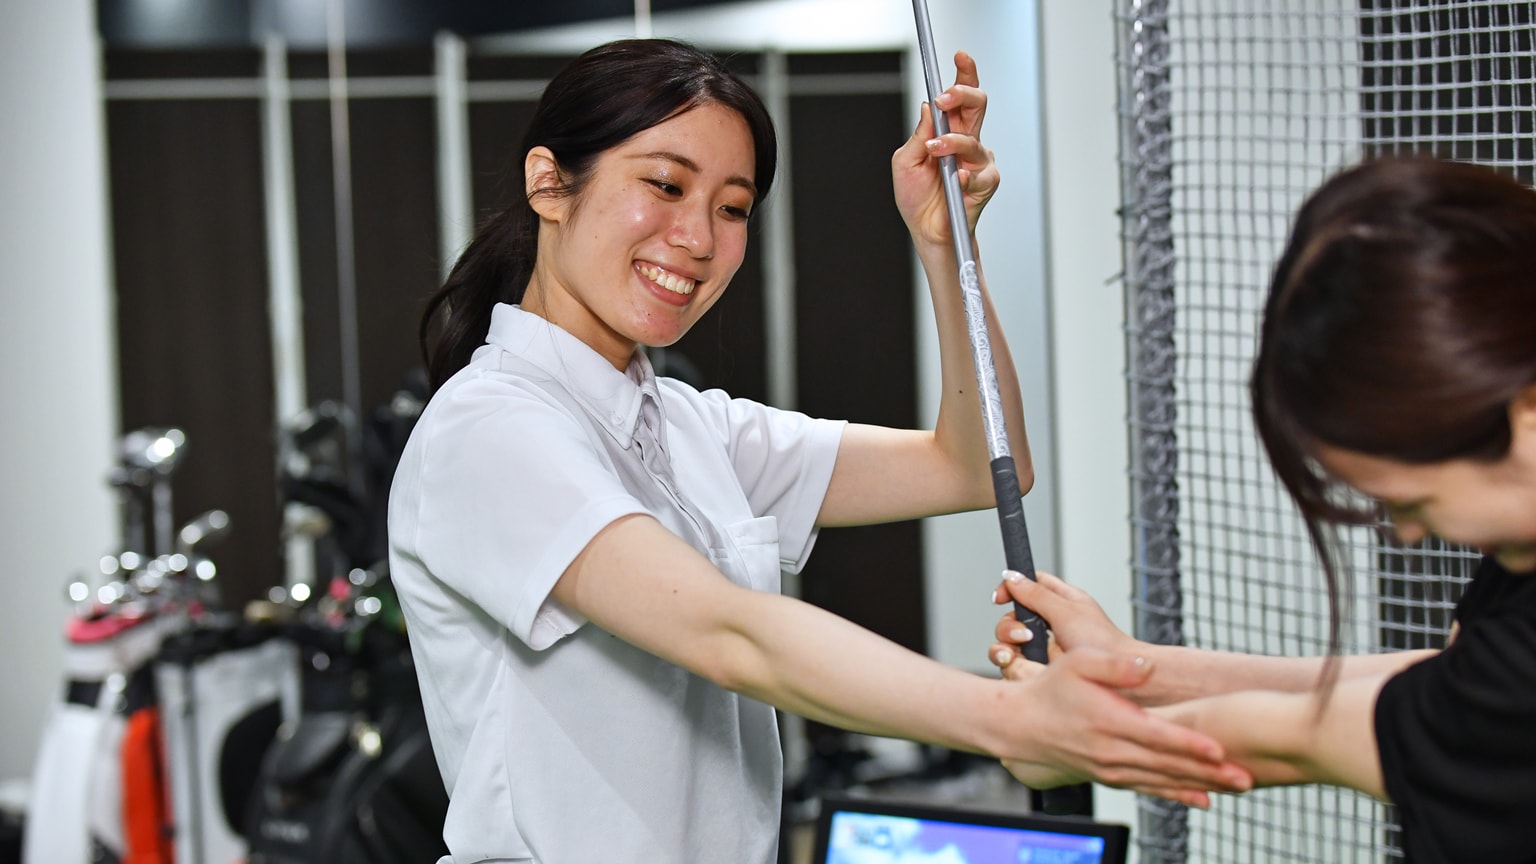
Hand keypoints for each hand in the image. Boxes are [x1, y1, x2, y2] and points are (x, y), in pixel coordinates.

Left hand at [891, 50, 998, 248]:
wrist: (926, 230)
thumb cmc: (917, 196)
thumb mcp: (905, 161)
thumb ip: (918, 134)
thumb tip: (929, 108)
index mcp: (947, 130)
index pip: (959, 97)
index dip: (963, 74)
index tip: (959, 56)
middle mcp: (966, 141)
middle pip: (977, 104)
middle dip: (963, 93)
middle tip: (945, 98)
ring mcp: (979, 161)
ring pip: (973, 139)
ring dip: (951, 143)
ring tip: (935, 151)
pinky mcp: (986, 183)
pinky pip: (980, 173)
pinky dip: (965, 176)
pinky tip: (955, 180)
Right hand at [988, 570, 1141, 675]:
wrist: (1119, 680)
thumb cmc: (1104, 645)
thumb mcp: (1067, 612)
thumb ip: (1037, 594)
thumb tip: (1012, 577)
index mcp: (1061, 602)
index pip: (1029, 586)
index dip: (1011, 588)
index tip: (1000, 598)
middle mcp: (1050, 625)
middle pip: (1012, 618)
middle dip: (1009, 626)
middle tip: (1025, 635)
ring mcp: (1044, 650)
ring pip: (1008, 644)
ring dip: (1007, 647)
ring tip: (1018, 652)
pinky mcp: (1040, 671)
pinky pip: (1016, 667)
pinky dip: (1015, 667)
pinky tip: (1023, 668)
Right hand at [996, 648, 1252, 807]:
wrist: (1019, 726)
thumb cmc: (1049, 690)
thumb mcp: (1077, 662)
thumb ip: (1114, 663)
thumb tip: (1147, 665)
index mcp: (1108, 721)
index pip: (1157, 737)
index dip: (1189, 744)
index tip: (1219, 750)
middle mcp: (1111, 751)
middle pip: (1169, 765)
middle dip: (1210, 773)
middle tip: (1246, 776)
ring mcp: (1111, 768)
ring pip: (1163, 780)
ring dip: (1200, 785)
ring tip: (1234, 788)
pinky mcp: (1110, 777)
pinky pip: (1149, 788)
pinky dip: (1176, 794)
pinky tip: (1201, 798)